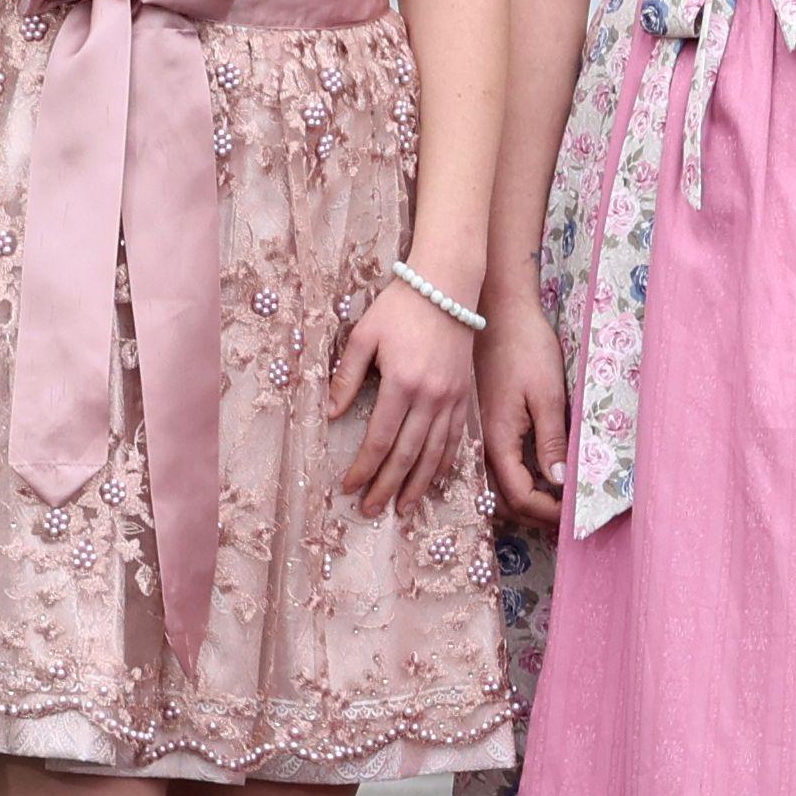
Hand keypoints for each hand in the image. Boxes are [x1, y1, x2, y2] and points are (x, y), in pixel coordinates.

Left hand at [330, 280, 481, 518]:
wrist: (447, 285)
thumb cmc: (400, 307)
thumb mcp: (364, 336)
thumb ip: (346, 377)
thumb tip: (332, 415)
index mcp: (401, 382)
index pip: (380, 439)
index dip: (364, 468)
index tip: (348, 487)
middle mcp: (430, 396)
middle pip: (408, 455)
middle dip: (387, 486)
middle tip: (370, 510)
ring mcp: (451, 398)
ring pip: (434, 454)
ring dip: (417, 485)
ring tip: (401, 509)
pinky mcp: (463, 395)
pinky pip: (454, 439)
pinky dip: (443, 465)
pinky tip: (432, 481)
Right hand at [482, 296, 570, 531]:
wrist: (500, 311)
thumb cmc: (526, 347)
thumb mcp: (546, 394)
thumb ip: (550, 441)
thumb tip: (559, 483)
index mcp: (499, 439)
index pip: (520, 496)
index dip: (547, 513)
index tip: (573, 516)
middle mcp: (485, 443)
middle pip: (506, 500)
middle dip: (536, 516)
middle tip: (568, 520)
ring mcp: (483, 434)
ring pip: (499, 486)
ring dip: (526, 502)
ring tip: (556, 506)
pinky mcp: (487, 424)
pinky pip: (499, 467)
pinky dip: (518, 482)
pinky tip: (538, 479)